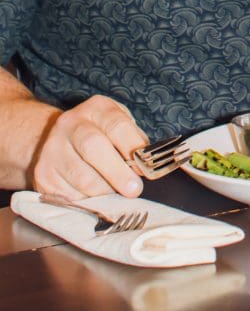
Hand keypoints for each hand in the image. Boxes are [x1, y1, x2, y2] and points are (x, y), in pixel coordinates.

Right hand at [31, 95, 147, 200]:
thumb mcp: (117, 125)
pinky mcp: (43, 174)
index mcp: (96, 109)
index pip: (116, 125)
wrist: (53, 139)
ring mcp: (53, 149)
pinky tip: (94, 198)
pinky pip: (69, 194)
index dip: (132, 147)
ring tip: (115, 194)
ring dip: (104, 192)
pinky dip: (86, 201)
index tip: (144, 167)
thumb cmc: (97, 134)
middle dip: (117, 173)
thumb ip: (133, 141)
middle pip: (93, 148)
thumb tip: (146, 165)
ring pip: (81, 178)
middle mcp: (70, 124)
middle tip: (133, 190)